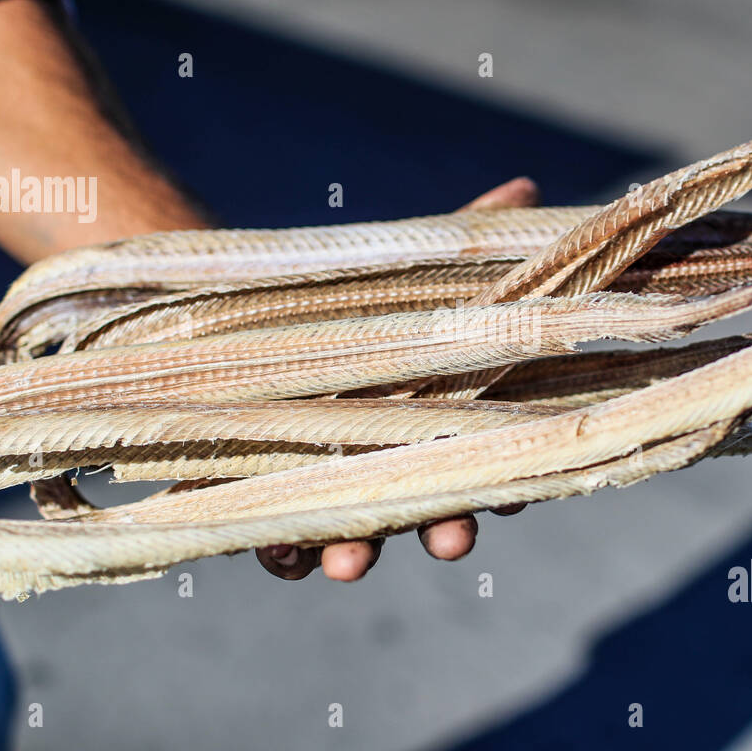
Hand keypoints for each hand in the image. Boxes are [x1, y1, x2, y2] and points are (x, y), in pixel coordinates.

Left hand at [256, 176, 538, 580]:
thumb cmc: (338, 297)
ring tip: (348, 563)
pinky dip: (283, 552)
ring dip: (356, 555)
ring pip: (353, 538)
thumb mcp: (403, 269)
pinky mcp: (265, 498)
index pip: (479, 460)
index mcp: (433, 420)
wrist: (227, 308)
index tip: (512, 498)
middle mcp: (389, 463)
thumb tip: (524, 187)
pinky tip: (284, 553)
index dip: (500, 484)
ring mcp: (330, 488)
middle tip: (450, 540)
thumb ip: (463, 241)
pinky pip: (278, 542)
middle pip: (425, 509)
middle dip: (442, 530)